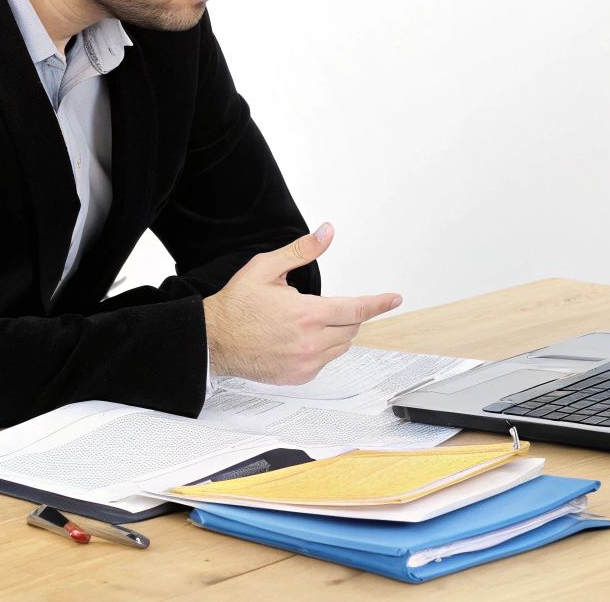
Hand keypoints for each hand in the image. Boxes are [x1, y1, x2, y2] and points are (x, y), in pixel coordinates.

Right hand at [201, 222, 401, 384]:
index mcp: (307, 314)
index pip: (357, 309)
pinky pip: (326, 361)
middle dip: (349, 314)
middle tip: (326, 306)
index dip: (379, 303)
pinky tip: (301, 339)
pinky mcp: (299, 376)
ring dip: (337, 332)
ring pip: (341, 346)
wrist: (214, 341)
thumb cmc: (237, 305)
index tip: (394, 299)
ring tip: (310, 321)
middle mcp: (311, 343)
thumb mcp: (267, 267)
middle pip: (352, 328)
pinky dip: (323, 349)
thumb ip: (302, 250)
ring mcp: (306, 363)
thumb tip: (326, 232)